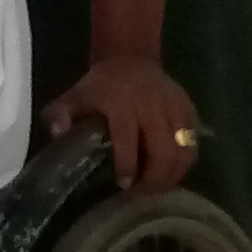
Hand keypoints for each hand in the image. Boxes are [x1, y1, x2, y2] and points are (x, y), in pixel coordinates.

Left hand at [44, 53, 197, 192]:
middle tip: (143, 192)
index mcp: (121, 103)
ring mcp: (174, 107)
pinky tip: (171, 172)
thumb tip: (57, 133)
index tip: (124, 185)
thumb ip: (59, 114)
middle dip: (155, 179)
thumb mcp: (74, 97)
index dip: (128, 166)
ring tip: (158, 187)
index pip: (128, 139)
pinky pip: (193, 143)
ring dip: (173, 175)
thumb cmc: (99, 86)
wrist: (130, 58)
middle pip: (163, 151)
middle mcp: (152, 105)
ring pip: (184, 150)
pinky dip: (184, 162)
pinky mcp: (189, 109)